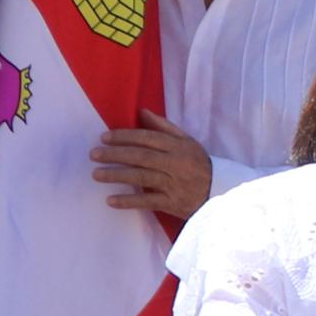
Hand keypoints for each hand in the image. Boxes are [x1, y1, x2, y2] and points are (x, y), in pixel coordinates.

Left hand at [92, 117, 212, 220]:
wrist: (222, 193)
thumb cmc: (199, 164)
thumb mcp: (187, 142)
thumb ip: (164, 127)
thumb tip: (142, 111)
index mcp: (179, 147)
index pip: (148, 138)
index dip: (125, 136)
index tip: (104, 137)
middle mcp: (176, 164)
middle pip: (141, 156)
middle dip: (115, 154)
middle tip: (94, 154)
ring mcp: (175, 184)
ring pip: (142, 177)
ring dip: (117, 175)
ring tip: (96, 174)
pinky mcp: (173, 203)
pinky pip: (148, 202)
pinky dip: (129, 201)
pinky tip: (110, 200)